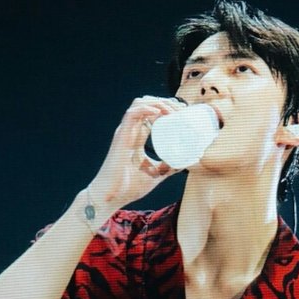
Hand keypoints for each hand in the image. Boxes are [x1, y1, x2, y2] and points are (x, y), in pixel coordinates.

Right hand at [89, 95, 183, 211]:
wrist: (112, 196)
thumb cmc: (129, 186)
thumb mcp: (156, 173)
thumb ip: (169, 167)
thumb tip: (186, 163)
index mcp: (137, 136)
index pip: (152, 112)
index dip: (167, 107)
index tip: (183, 113)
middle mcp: (131, 130)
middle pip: (148, 103)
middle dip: (166, 102)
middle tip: (182, 111)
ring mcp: (125, 131)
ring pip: (140, 103)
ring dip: (158, 102)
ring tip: (173, 111)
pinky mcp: (120, 136)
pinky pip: (131, 114)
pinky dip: (146, 109)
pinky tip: (159, 112)